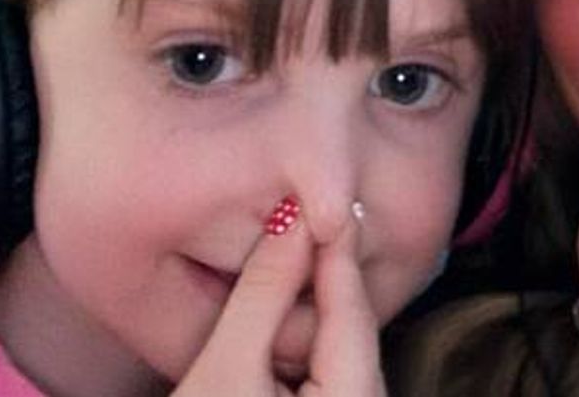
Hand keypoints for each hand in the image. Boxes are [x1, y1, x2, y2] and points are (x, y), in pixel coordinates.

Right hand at [172, 203, 385, 396]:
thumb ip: (263, 292)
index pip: (353, 317)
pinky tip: (285, 322)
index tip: (329, 200)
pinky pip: (333, 385)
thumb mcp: (223, 368)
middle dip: (329, 284)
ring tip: (293, 263)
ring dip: (318, 317)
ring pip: (345, 361)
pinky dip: (312, 353)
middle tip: (306, 224)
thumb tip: (292, 218)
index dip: (337, 253)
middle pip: (355, 339)